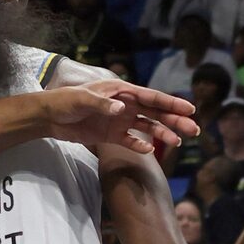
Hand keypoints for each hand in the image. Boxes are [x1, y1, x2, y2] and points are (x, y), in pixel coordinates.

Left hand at [45, 81, 197, 154]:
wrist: (49, 117)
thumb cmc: (65, 101)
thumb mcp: (81, 99)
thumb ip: (102, 104)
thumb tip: (122, 109)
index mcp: (122, 92)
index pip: (151, 97)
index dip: (171, 103)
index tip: (190, 108)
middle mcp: (126, 105)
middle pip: (156, 113)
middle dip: (175, 120)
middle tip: (194, 129)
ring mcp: (120, 121)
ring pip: (148, 127)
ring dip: (164, 134)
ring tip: (179, 143)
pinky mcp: (112, 136)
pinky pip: (131, 142)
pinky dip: (141, 146)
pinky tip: (151, 151)